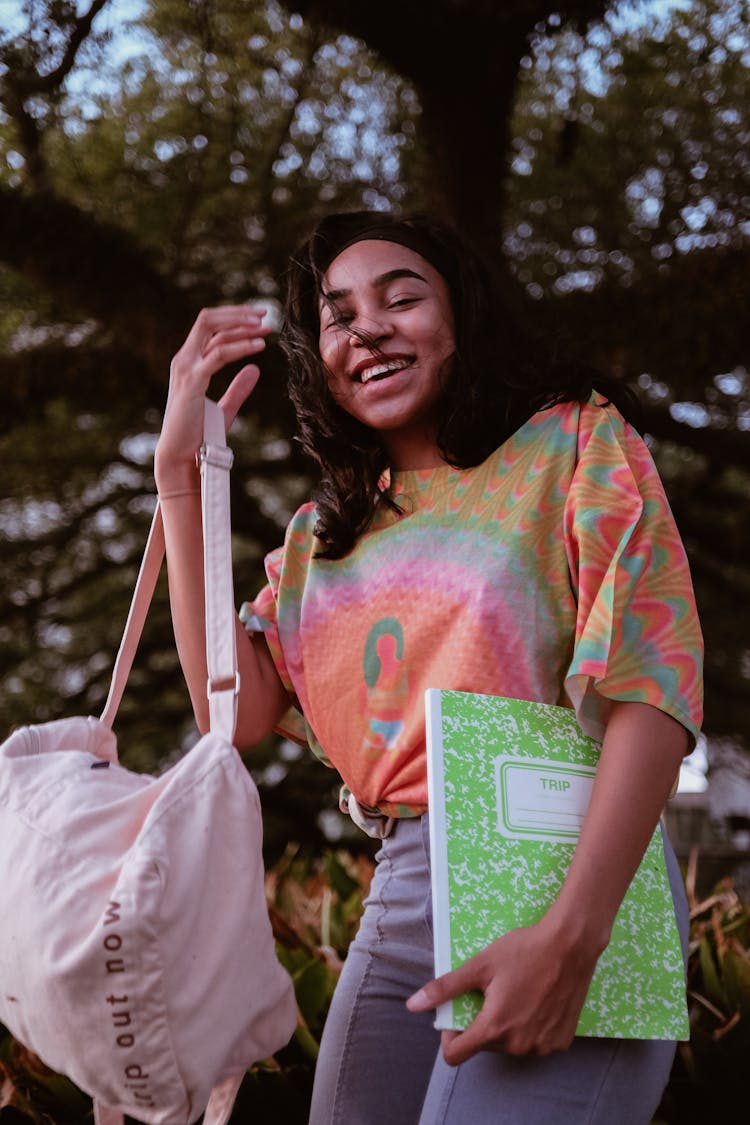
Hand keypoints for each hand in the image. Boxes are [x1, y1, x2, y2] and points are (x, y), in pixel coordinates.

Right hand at [155, 305, 271, 489]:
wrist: (181, 456)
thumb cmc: (199, 436)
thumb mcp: (224, 408)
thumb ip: (238, 388)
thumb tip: (256, 369)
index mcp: (188, 362)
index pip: (208, 326)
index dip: (233, 317)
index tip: (258, 317)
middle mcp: (184, 360)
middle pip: (208, 320)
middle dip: (238, 313)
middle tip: (264, 314)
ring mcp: (186, 369)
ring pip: (214, 332)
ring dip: (243, 327)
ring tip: (267, 329)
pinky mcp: (192, 382)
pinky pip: (218, 355)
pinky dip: (240, 347)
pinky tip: (259, 346)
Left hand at [406, 915, 601, 1064]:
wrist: (570, 945)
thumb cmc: (523, 951)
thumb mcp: (480, 966)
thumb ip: (445, 988)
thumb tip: (412, 1005)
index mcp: (493, 1028)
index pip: (455, 1055)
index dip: (449, 1035)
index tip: (457, 1014)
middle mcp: (517, 1045)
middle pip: (484, 1044)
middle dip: (482, 1022)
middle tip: (493, 992)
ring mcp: (541, 1046)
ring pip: (509, 1043)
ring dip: (507, 1025)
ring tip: (517, 993)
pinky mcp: (561, 1042)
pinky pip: (534, 1042)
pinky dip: (530, 1026)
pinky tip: (537, 1001)